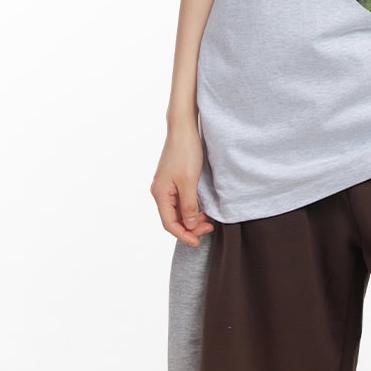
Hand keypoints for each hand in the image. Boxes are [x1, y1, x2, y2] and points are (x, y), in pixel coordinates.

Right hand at [150, 123, 214, 245]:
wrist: (184, 128)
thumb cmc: (185, 152)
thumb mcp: (189, 182)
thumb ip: (189, 206)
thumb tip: (189, 225)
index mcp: (160, 193)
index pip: (169, 223)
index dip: (184, 235)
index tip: (198, 242)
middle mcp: (161, 191)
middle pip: (174, 218)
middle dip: (190, 227)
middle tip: (209, 228)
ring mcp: (167, 185)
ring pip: (178, 210)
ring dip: (192, 218)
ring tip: (208, 220)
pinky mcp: (174, 180)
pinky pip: (181, 200)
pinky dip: (192, 207)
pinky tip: (203, 209)